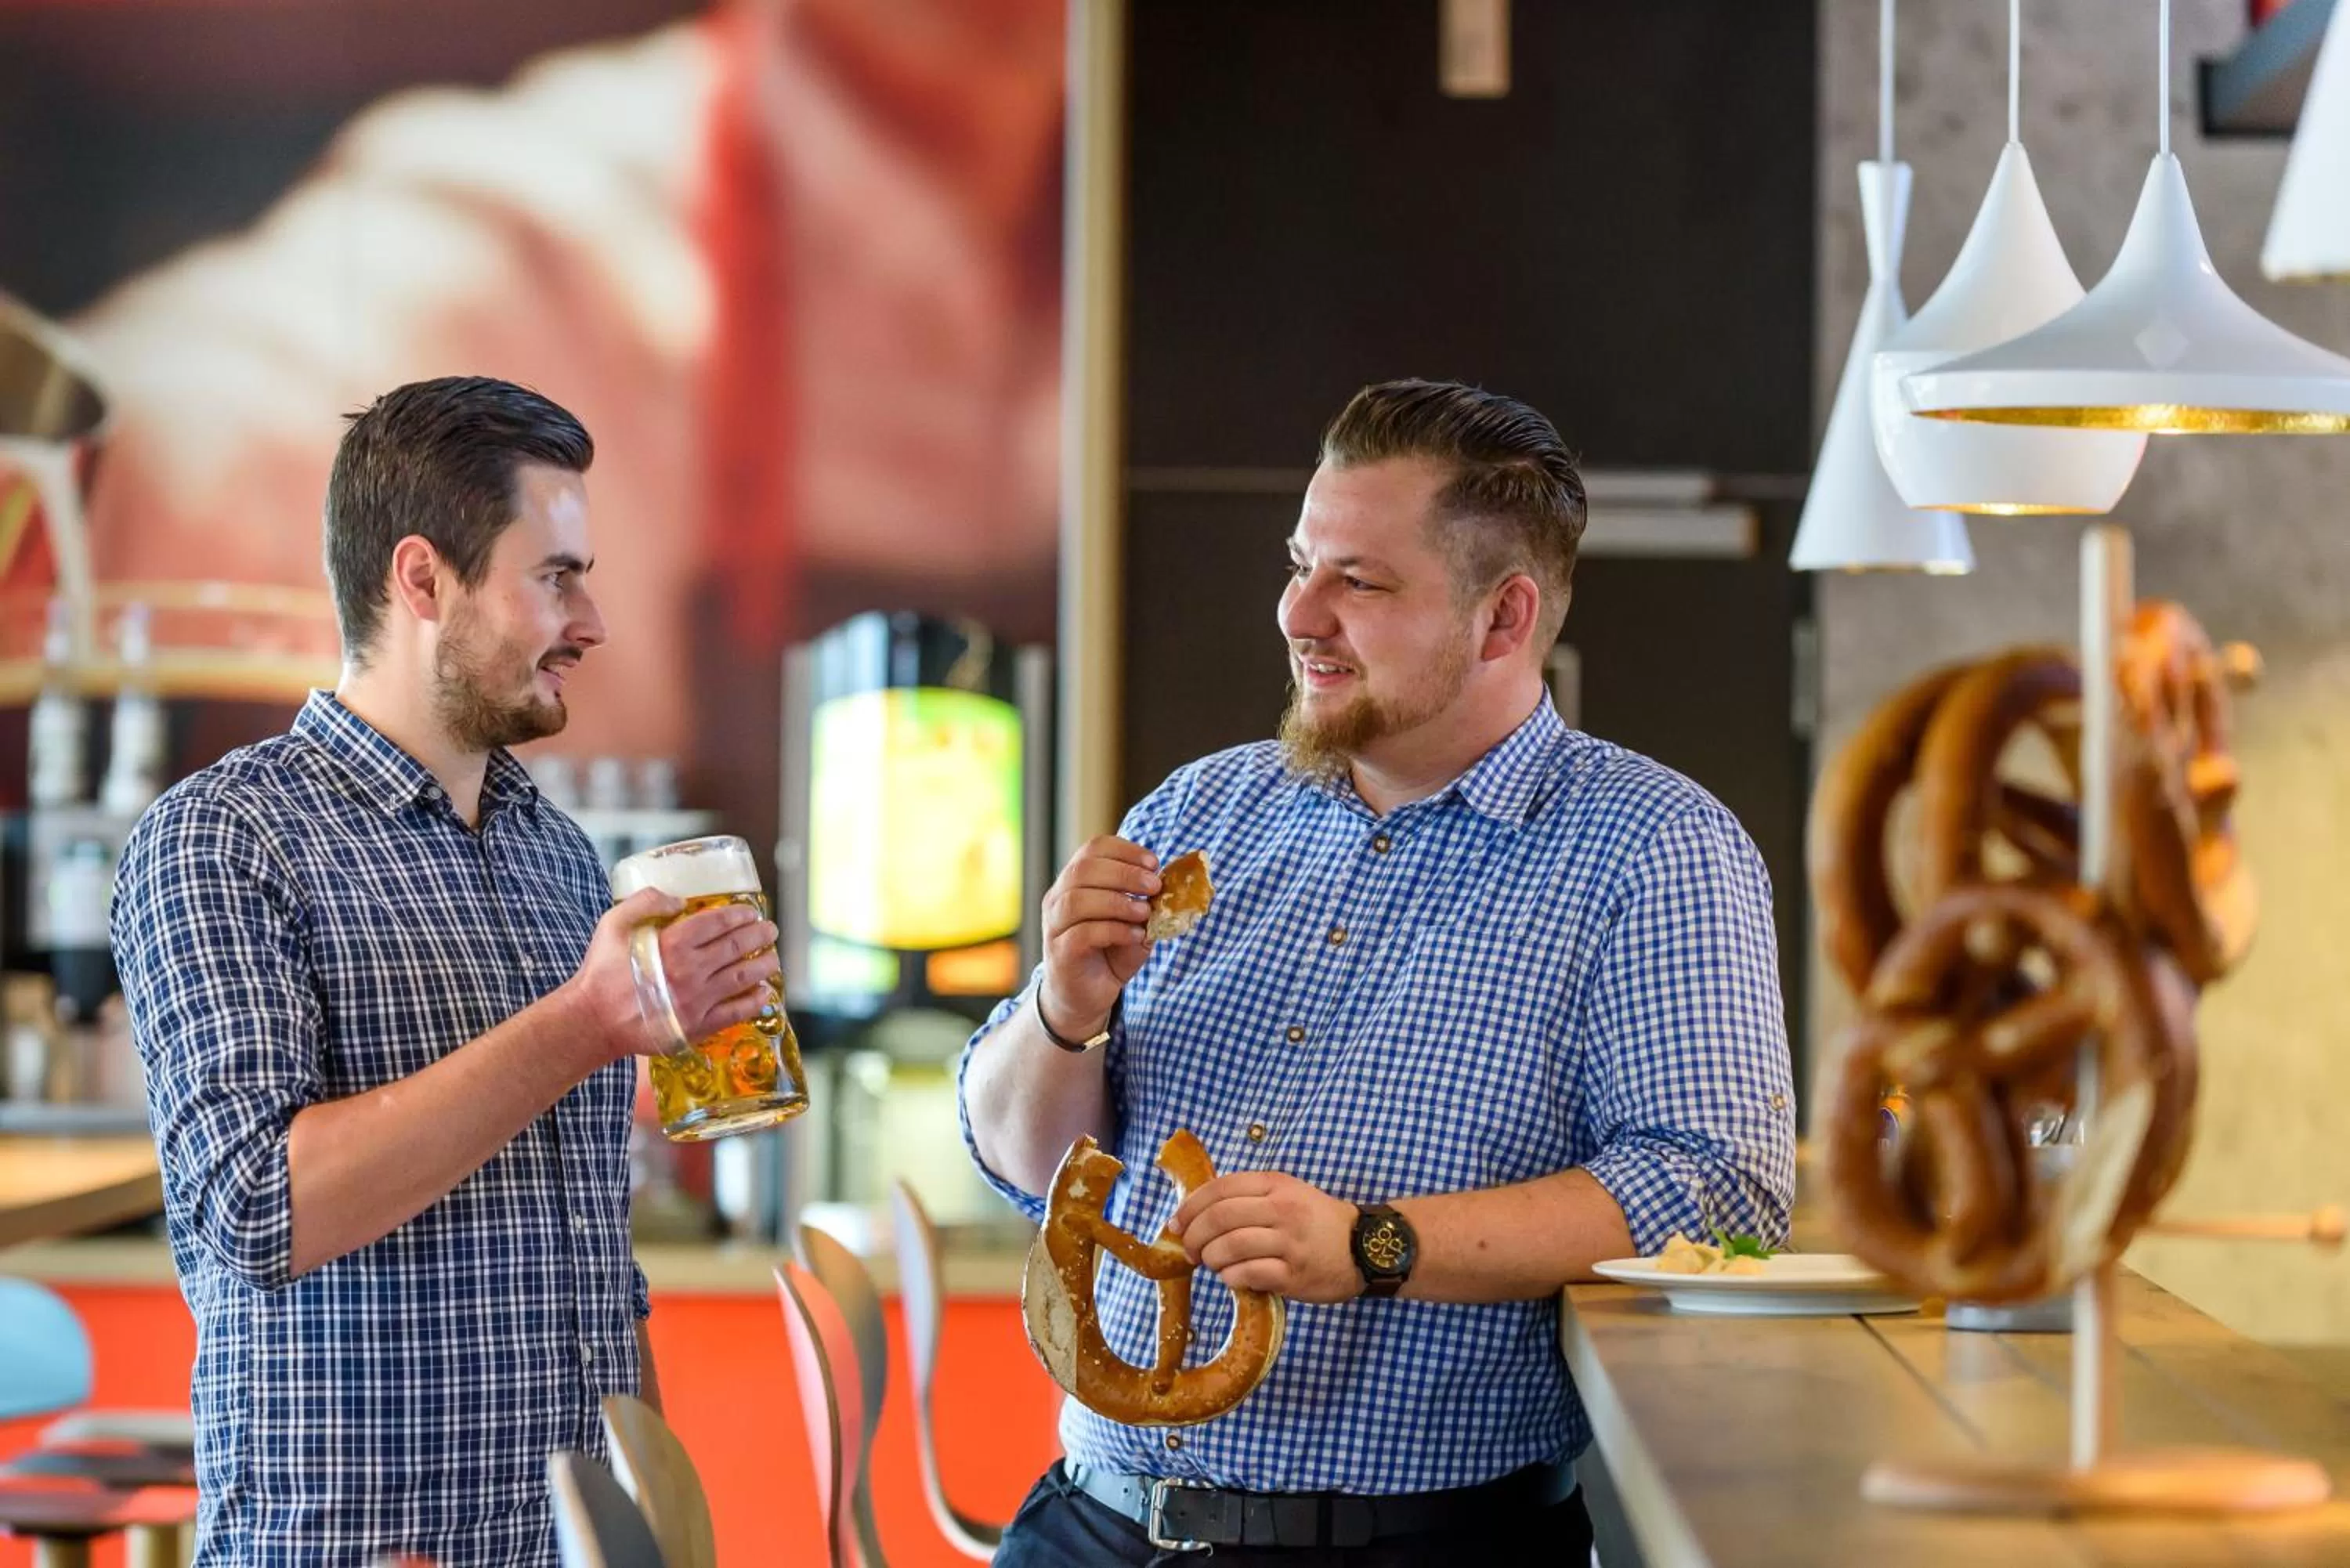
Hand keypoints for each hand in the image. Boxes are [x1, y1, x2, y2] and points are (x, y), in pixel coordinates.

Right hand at [564, 887, 780, 1063]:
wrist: (593, 1021)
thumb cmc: (601, 971)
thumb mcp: (612, 924)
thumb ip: (645, 903)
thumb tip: (679, 900)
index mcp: (672, 944)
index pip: (717, 923)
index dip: (738, 915)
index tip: (751, 912)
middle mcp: (690, 971)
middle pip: (735, 948)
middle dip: (758, 936)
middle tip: (770, 930)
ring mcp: (697, 1000)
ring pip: (741, 978)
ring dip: (763, 966)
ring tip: (774, 958)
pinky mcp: (697, 1026)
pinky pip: (735, 1013)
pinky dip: (754, 1002)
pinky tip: (765, 994)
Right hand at [1037, 835, 1159, 1038]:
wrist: (1086, 996)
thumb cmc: (1109, 953)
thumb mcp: (1133, 922)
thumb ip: (1145, 903)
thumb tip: (1171, 885)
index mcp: (1075, 881)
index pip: (1094, 849)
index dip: (1125, 850)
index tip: (1154, 863)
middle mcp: (1058, 898)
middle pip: (1084, 869)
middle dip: (1125, 874)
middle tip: (1155, 886)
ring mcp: (1054, 925)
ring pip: (1078, 900)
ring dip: (1118, 902)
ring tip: (1145, 913)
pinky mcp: (1060, 952)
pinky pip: (1083, 933)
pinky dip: (1114, 930)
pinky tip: (1135, 936)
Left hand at [1173, 1171, 1361, 1303]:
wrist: (1364, 1247)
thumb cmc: (1316, 1220)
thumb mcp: (1286, 1193)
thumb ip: (1248, 1197)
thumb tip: (1197, 1213)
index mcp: (1275, 1184)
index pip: (1220, 1189)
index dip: (1190, 1207)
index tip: (1176, 1223)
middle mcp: (1281, 1210)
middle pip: (1219, 1219)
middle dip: (1193, 1237)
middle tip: (1189, 1251)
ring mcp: (1289, 1243)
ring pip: (1229, 1247)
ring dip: (1211, 1258)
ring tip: (1213, 1264)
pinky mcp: (1293, 1275)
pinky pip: (1247, 1275)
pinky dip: (1231, 1278)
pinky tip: (1233, 1277)